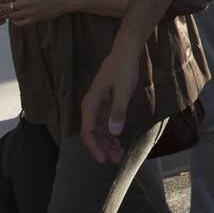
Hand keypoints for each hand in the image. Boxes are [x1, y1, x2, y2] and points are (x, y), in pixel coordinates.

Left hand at [0, 0, 79, 25]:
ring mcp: (30, 12)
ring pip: (10, 15)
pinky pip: (19, 23)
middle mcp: (24, 3)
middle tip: (1, 2)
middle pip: (4, 6)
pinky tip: (17, 15)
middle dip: (0, 4)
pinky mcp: (35, 19)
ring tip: (8, 9)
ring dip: (7, 12)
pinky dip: (15, 20)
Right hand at [81, 48, 139, 162]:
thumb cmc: (123, 69)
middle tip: (116, 160)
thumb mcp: (123, 90)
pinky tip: (118, 143)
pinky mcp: (106, 105)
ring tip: (119, 155)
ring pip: (99, 130)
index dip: (94, 147)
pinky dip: (111, 134)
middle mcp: (91, 107)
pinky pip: (105, 124)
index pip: (88, 131)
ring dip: (107, 143)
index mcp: (91, 103)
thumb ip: (118, 111)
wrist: (126, 53)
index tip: (102, 159)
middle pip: (93, 133)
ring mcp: (98, 106)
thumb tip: (114, 132)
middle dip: (102, 148)